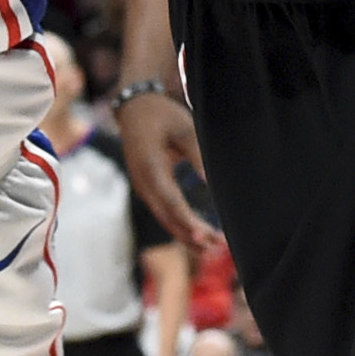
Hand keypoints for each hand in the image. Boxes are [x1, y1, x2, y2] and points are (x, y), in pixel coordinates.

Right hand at [117, 90, 226, 258]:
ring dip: (187, 234)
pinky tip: (197, 234)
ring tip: (213, 248)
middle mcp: (143, 182)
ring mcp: (143, 187)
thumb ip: (197, 155)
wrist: (135, 108)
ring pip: (165, 218)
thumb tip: (210, 183)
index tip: (204, 236)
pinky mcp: (148, 188)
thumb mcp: (184, 128)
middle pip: (167, 216)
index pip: (170, 201)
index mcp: (150, 166)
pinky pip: (163, 211)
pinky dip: (180, 224)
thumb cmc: (162, 115)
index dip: (187, 221)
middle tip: (219, 247)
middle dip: (191, 235)